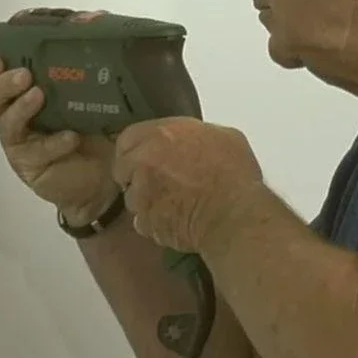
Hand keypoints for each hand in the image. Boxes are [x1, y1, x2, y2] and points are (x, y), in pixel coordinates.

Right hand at [0, 56, 118, 223]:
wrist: (106, 175)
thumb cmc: (94, 128)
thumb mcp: (92, 93)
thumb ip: (86, 61)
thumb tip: (95, 18)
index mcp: (23, 95)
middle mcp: (16, 117)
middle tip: (21, 74)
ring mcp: (22, 143)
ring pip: (6, 124)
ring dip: (20, 107)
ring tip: (38, 95)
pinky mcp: (32, 166)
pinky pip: (36, 152)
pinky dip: (53, 142)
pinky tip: (70, 137)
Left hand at [112, 117, 263, 251]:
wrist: (234, 216)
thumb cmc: (234, 175)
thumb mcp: (224, 137)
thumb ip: (198, 135)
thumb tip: (195, 141)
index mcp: (161, 135)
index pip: (128, 138)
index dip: (137, 148)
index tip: (146, 156)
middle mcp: (143, 161)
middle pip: (123, 167)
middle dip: (135, 173)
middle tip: (157, 181)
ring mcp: (140, 194)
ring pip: (132, 196)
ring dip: (146, 199)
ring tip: (171, 203)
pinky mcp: (145, 222)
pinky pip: (143, 221)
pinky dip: (155, 222)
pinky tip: (174, 220)